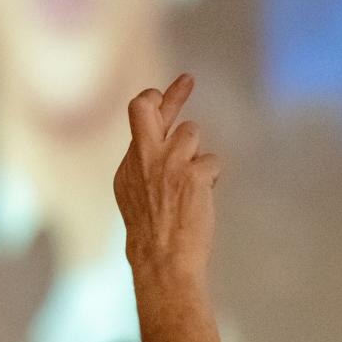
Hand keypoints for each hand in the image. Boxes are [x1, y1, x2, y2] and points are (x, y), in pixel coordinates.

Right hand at [113, 74, 219, 295]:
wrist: (162, 260)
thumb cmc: (152, 235)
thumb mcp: (135, 196)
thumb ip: (144, 166)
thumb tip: (162, 143)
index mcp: (129, 164)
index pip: (137, 117)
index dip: (153, 102)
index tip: (162, 93)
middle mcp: (144, 157)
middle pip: (148, 106)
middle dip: (171, 94)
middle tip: (188, 81)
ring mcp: (168, 163)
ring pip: (191, 132)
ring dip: (197, 154)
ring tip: (190, 186)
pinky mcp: (192, 174)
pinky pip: (212, 162)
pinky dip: (211, 178)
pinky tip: (201, 199)